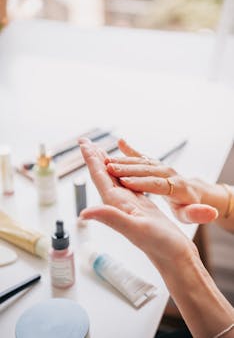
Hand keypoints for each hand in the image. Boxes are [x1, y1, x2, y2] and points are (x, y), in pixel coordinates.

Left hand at [78, 138, 196, 268]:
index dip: (91, 159)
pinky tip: (121, 171)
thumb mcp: (136, 229)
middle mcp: (119, 203)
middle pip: (103, 176)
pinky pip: (127, 184)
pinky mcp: (140, 206)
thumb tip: (83, 213)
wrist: (175, 257)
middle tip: (86, 142)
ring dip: (106, 165)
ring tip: (101, 152)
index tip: (83, 143)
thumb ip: (111, 218)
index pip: (100, 177)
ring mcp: (130, 205)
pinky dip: (122, 174)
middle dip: (94, 158)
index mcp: (117, 204)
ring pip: (114, 179)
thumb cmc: (160, 245)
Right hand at [105, 139, 217, 223]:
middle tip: (109, 167)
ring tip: (106, 160)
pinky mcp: (155, 163)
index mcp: (177, 187)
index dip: (142, 183)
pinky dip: (131, 150)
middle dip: (127, 169)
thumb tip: (211, 213)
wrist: (193, 192)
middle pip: (146, 169)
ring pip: (141, 161)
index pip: (157, 184)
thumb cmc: (189, 206)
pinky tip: (121, 142)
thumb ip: (197, 214)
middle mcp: (169, 173)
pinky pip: (141, 156)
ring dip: (124, 160)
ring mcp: (161, 166)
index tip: (126, 182)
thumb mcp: (192, 214)